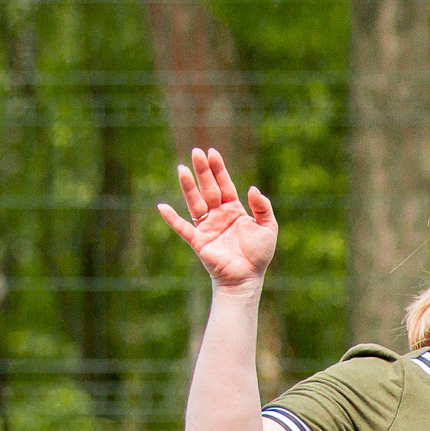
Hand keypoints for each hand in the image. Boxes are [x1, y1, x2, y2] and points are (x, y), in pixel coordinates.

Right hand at [157, 148, 277, 290]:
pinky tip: (162, 207)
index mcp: (234, 210)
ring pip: (195, 202)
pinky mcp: (199, 241)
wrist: (247, 278)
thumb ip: (263, 208)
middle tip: (196, 152)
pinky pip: (183, 228)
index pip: (224, 185)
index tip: (212, 152)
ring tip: (182, 169)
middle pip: (208, 188)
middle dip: (202, 171)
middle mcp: (218, 215)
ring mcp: (207, 227)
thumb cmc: (258, 255)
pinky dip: (172, 219)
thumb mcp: (267, 228)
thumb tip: (252, 189)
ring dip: (188, 187)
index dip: (218, 169)